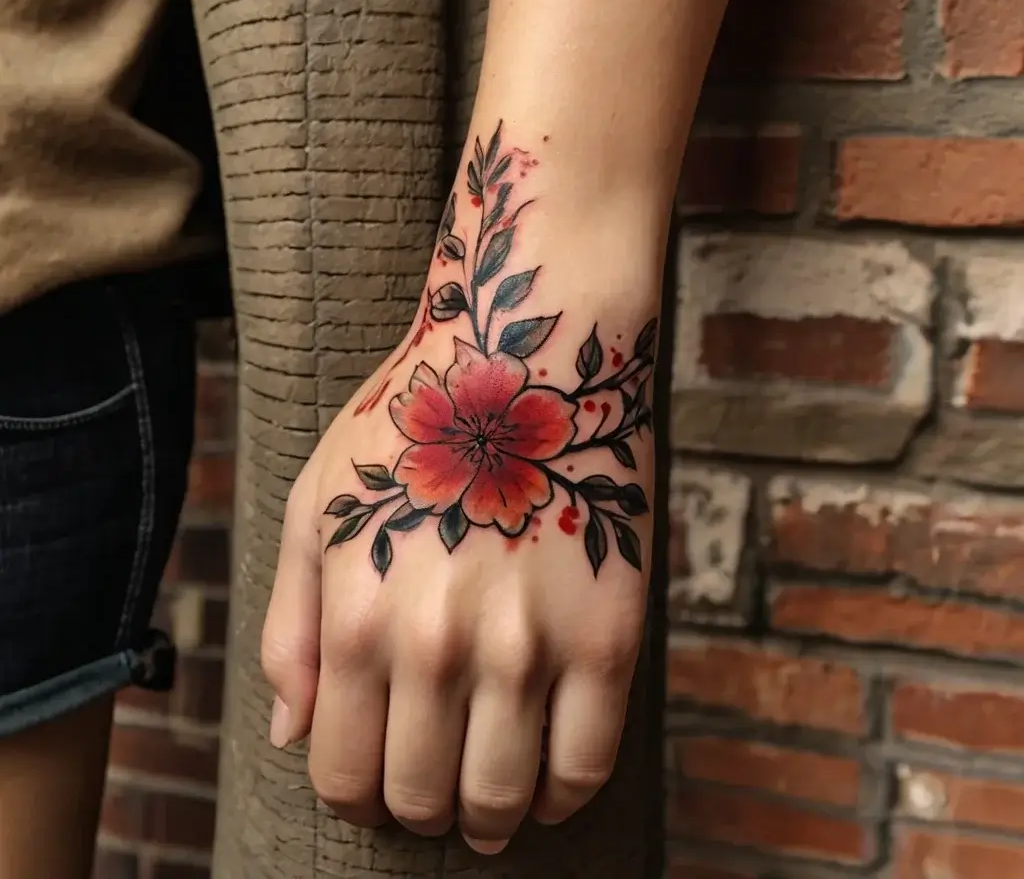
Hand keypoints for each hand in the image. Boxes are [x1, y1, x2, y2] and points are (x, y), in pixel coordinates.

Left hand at [261, 121, 658, 852]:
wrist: (528, 353)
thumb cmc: (414, 422)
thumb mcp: (317, 505)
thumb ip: (289, 626)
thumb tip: (289, 731)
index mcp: (357, 618)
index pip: (344, 773)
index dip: (355, 797)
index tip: (373, 784)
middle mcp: (437, 646)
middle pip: (421, 797)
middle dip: (417, 809)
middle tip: (430, 790)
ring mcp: (527, 646)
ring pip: (503, 797)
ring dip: (487, 817)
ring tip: (486, 803)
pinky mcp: (606, 634)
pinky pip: (587, 764)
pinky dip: (562, 796)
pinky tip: (548, 786)